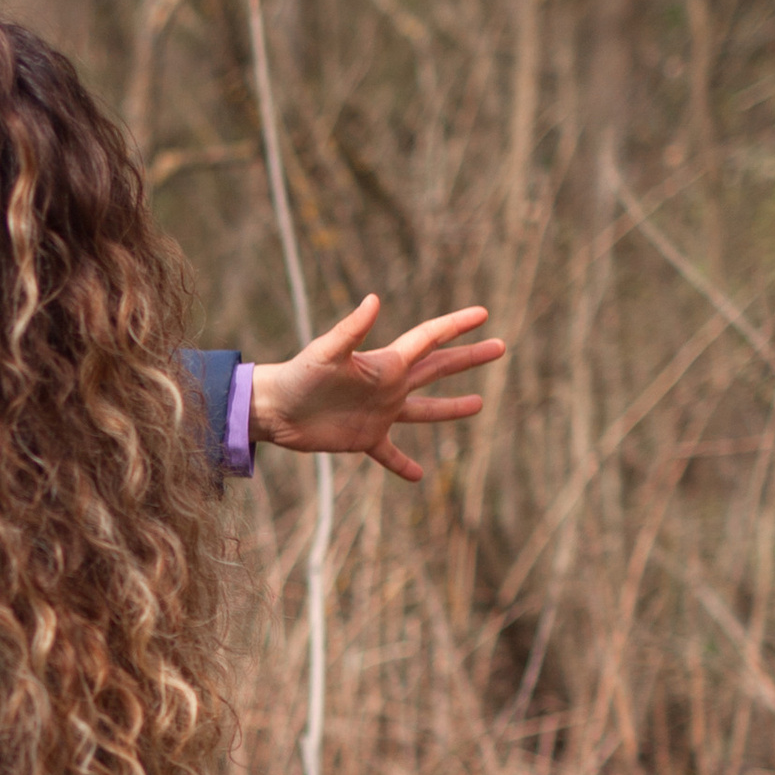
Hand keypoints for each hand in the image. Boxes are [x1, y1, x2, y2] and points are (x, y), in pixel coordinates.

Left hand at [251, 297, 504, 484]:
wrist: (274, 409)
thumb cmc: (298, 375)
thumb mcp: (326, 352)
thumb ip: (352, 329)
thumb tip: (374, 299)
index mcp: (385, 363)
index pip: (429, 339)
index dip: (456, 325)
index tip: (483, 314)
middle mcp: (388, 386)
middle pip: (437, 369)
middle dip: (468, 358)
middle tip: (500, 346)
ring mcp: (380, 413)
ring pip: (425, 409)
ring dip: (451, 407)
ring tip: (480, 404)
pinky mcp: (365, 438)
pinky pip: (390, 453)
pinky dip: (403, 465)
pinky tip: (419, 476)